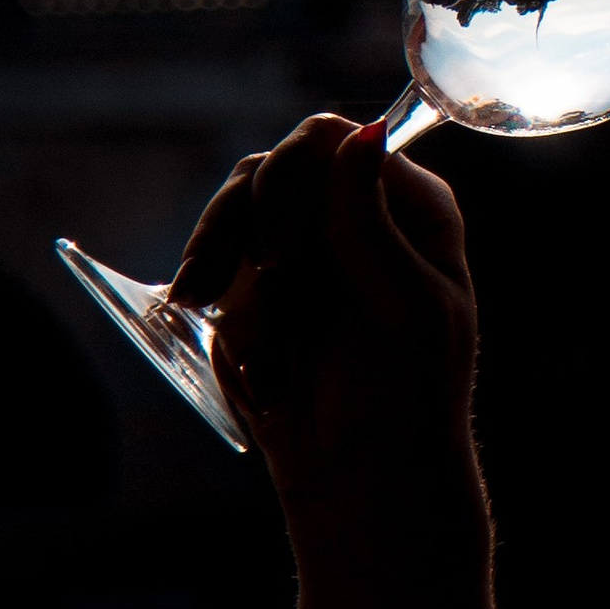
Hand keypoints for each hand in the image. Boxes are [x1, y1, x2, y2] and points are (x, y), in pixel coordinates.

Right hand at [170, 115, 478, 533]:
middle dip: (252, 229)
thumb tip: (357, 133)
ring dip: (223, 259)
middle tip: (238, 285)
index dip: (294, 178)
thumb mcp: (404, 310)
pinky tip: (201, 313)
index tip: (276, 249)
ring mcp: (301, 243)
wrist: (361, 475)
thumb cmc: (407, 397)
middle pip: (275, 167)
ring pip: (236, 209)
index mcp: (408, 207)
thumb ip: (370, 226)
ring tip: (207, 306)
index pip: (337, 144)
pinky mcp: (255, 282)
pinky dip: (207, 284)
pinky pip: (215, 256)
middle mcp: (354, 212)